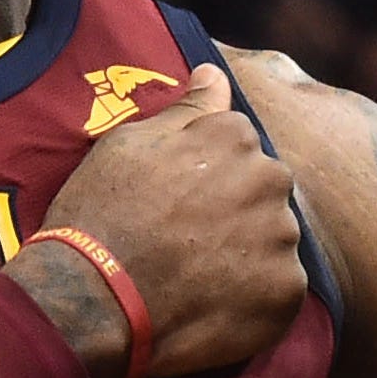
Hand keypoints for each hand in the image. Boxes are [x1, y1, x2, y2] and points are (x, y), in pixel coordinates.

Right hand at [8, 64, 305, 377]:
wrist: (91, 298)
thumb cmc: (101, 213)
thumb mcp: (129, 144)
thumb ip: (186, 110)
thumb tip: (214, 73)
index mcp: (236, 137)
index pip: (240, 148)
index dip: (205, 177)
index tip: (175, 203)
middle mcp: (269, 179)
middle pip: (263, 192)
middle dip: (235, 211)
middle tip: (186, 242)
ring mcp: (281, 238)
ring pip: (274, 240)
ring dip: (247, 255)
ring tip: (196, 277)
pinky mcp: (285, 291)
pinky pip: (279, 288)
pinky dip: (253, 297)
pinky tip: (211, 304)